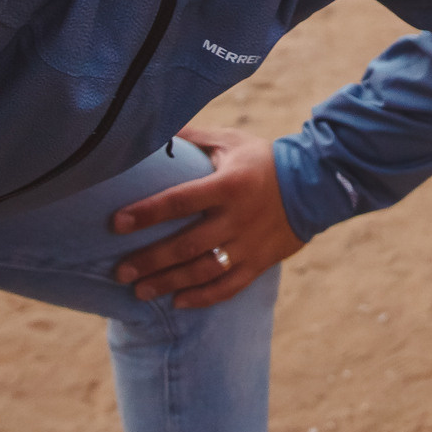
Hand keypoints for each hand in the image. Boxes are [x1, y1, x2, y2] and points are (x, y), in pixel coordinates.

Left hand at [110, 127, 305, 308]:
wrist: (315, 184)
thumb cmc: (262, 160)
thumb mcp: (231, 142)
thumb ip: (194, 139)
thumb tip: (155, 129)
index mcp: (229, 185)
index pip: (180, 200)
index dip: (147, 212)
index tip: (116, 223)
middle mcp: (238, 218)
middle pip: (187, 244)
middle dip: (150, 260)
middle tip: (119, 272)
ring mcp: (249, 244)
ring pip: (204, 271)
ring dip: (169, 283)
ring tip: (139, 291)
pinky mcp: (259, 263)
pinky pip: (229, 287)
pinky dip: (203, 297)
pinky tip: (177, 303)